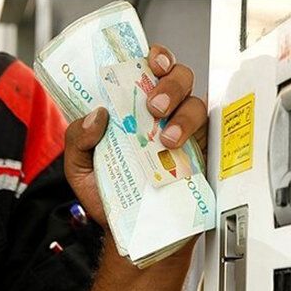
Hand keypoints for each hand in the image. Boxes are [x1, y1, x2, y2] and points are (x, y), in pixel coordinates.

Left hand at [64, 44, 207, 228]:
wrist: (132, 232)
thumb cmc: (109, 197)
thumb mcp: (80, 169)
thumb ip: (78, 139)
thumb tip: (97, 116)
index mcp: (133, 109)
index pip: (148, 70)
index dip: (156, 57)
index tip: (152, 62)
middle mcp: (162, 115)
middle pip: (179, 78)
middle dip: (171, 84)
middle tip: (155, 106)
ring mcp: (185, 133)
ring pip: (197, 103)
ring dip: (184, 114)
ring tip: (166, 139)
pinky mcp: (202, 154)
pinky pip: (211, 135)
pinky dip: (201, 136)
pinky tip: (185, 148)